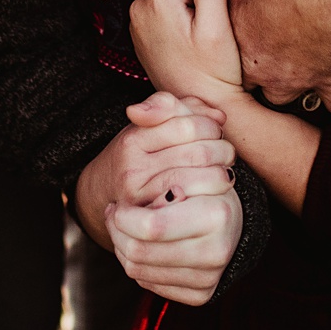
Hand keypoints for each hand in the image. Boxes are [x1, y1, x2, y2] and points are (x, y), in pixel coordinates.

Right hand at [75, 91, 236, 213]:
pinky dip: (209, 197)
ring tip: (224, 172)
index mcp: (133, 139)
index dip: (210, 126)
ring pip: (195, 180)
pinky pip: (189, 206)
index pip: (187, 126)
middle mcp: (132, 168)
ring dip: (221, 175)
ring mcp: (140, 197)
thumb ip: (179, 109)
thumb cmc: (137, 155)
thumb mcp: (150, 124)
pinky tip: (214, 193)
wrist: (104, 194)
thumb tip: (217, 115)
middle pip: (196, 154)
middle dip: (221, 151)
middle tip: (226, 154)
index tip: (216, 132)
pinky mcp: (149, 220)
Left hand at [76, 92, 242, 303]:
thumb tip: (136, 112)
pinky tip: (138, 245)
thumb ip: (164, 109)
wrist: (220, 213)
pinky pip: (151, 285)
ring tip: (122, 226)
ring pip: (141, 270)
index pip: (149, 226)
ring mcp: (212, 273)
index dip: (121, 215)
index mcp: (217, 210)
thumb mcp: (183, 129)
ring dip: (122, 247)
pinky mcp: (202, 293)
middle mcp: (219, 247)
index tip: (120, 198)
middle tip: (115, 213)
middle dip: (118, 233)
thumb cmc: (195, 168)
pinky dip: (137, 266)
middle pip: (140, 252)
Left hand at [130, 0, 243, 106]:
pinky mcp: (142, 33)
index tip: (221, 17)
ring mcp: (137, 20)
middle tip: (210, 31)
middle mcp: (140, 4)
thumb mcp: (217, 27)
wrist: (198, 105)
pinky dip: (181, 22)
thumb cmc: (212, 71)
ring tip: (200, 40)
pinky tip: (189, 44)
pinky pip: (167, 13)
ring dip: (193, 11)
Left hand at [199, 0, 330, 115]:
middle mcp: (264, 66)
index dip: (236, 47)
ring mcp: (300, 77)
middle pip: (257, 82)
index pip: (226, 55)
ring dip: (299, 86)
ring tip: (306, 72)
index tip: (246, 36)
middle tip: (274, 56)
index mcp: (237, 38)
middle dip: (263, 73)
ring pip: (294, 97)